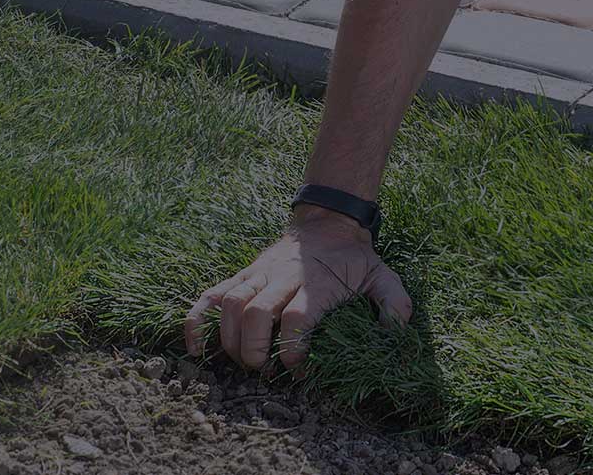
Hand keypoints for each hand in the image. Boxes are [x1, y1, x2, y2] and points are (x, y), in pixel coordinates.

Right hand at [186, 205, 411, 373]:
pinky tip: (196, 348)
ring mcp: (258, 274)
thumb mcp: (382, 276)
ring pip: (229, 304)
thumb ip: (394, 302)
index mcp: (317, 283)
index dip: (293, 349)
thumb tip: (396, 331)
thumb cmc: (354, 259)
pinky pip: (210, 295)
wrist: (327, 221)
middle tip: (261, 370)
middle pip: (255, 312)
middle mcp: (283, 277)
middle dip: (252, 349)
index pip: (297, 317)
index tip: (299, 370)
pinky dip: (197, 321)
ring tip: (240, 362)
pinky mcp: (242, 274)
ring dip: (228, 339)